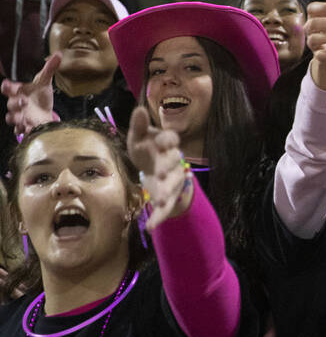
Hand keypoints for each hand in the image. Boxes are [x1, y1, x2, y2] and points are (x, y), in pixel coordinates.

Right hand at [2, 53, 59, 136]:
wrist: (43, 113)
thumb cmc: (40, 96)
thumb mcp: (45, 82)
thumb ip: (49, 69)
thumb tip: (59, 54)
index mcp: (18, 91)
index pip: (7, 87)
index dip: (8, 87)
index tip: (11, 85)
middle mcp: (16, 103)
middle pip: (10, 104)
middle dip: (15, 103)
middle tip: (24, 101)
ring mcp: (18, 115)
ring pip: (12, 117)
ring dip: (17, 118)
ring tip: (25, 118)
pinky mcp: (23, 126)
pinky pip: (19, 129)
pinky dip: (22, 130)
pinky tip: (27, 129)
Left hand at [127, 107, 191, 229]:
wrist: (154, 169)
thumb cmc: (147, 150)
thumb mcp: (139, 138)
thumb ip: (139, 126)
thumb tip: (139, 109)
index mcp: (167, 143)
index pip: (170, 139)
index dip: (167, 140)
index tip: (163, 142)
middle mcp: (174, 161)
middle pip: (174, 163)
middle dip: (168, 168)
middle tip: (160, 173)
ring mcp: (172, 179)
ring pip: (173, 185)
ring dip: (167, 191)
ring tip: (160, 200)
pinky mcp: (169, 195)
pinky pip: (166, 208)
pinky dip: (160, 217)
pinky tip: (151, 227)